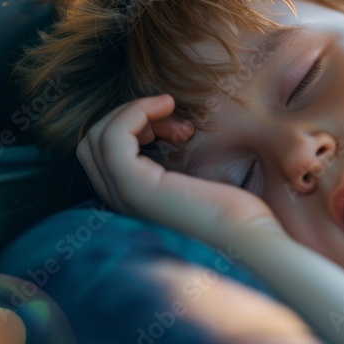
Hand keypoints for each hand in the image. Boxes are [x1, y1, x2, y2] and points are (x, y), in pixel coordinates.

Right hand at [76, 94, 284, 248]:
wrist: (250, 238)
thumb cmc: (236, 212)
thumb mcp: (197, 181)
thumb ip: (173, 166)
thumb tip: (174, 130)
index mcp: (130, 201)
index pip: (102, 153)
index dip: (135, 128)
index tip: (178, 128)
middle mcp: (120, 202)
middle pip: (94, 142)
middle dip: (131, 119)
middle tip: (177, 125)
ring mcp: (125, 195)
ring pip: (99, 136)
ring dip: (136, 112)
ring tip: (179, 122)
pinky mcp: (136, 188)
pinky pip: (114, 136)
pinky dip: (136, 111)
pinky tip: (168, 105)